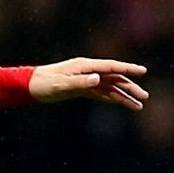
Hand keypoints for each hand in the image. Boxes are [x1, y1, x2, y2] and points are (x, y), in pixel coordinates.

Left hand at [29, 58, 148, 109]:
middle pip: (114, 79)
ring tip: (137, 106)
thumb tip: (98, 78)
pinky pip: (99, 93)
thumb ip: (80, 82)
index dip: (127, 69)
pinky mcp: (80, 89)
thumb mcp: (61, 84)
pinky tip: (120, 103)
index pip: (111, 67)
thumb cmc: (44, 83)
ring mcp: (85, 80)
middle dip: (130, 88)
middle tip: (144, 97)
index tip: (143, 71)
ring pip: (109, 88)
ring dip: (123, 96)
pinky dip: (110, 98)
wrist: (29, 86)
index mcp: (85, 66)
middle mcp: (87, 71)